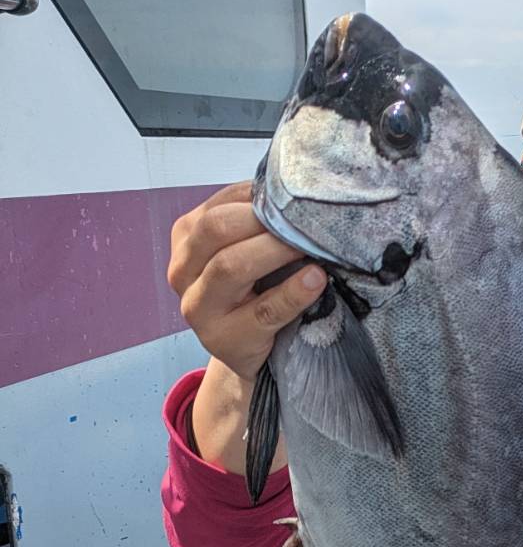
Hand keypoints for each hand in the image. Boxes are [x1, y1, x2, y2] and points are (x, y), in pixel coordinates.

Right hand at [167, 181, 326, 383]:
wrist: (246, 354)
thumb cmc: (252, 295)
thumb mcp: (242, 254)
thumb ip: (253, 225)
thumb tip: (294, 192)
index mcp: (186, 238)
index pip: (217, 205)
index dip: (255, 197)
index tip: (293, 197)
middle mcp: (182, 269)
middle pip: (215, 229)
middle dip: (261, 220)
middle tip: (302, 220)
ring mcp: (199, 307)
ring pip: (231, 266)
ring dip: (275, 250)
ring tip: (309, 245)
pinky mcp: (225, 338)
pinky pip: (263, 310)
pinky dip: (292, 292)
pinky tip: (315, 279)